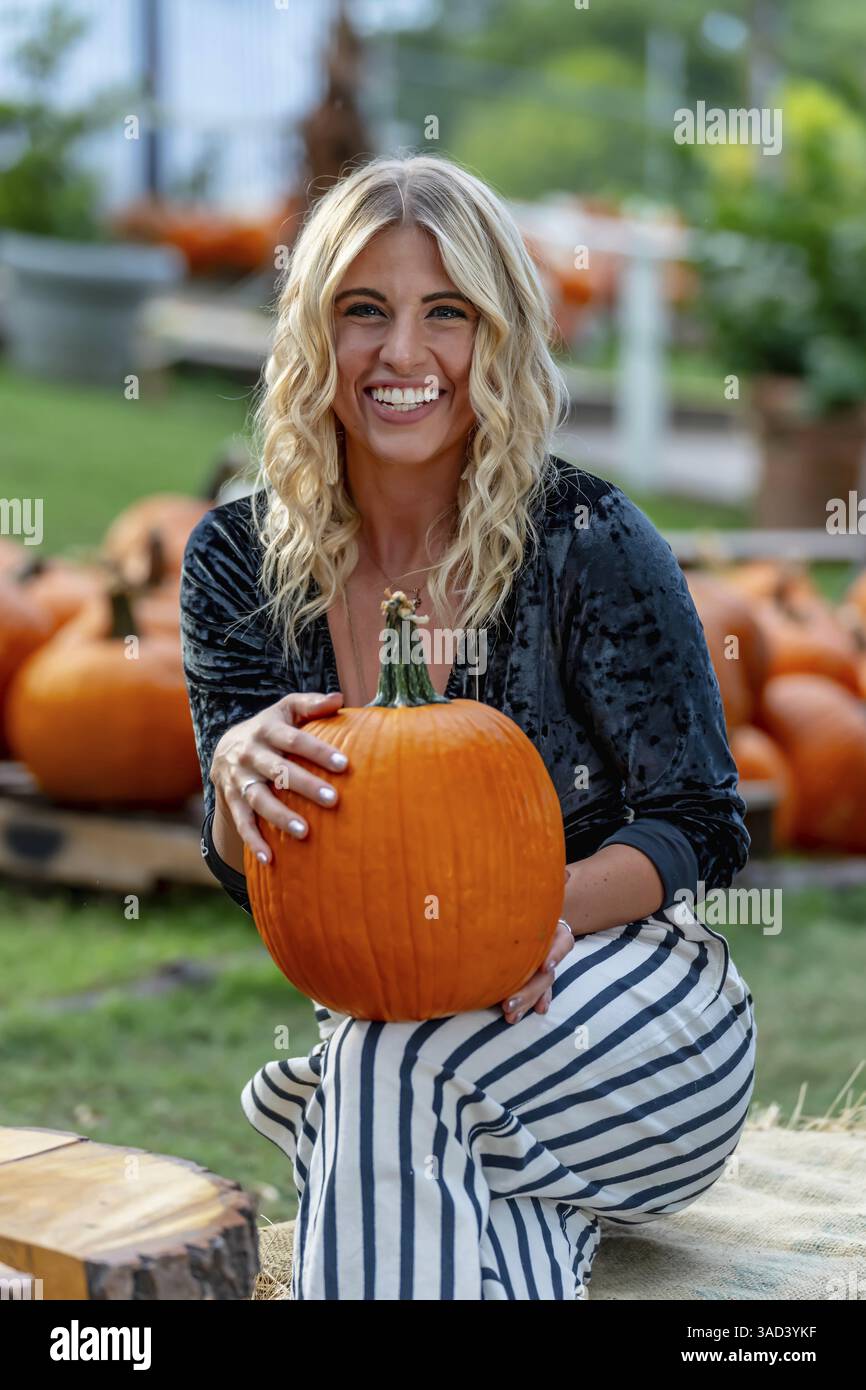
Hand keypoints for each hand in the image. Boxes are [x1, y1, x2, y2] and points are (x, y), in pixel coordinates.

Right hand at [210, 690, 347, 863]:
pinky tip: (271, 861)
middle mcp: (250, 754)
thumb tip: (340, 698)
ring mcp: (239, 779)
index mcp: (268, 730)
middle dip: (305, 786)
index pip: (295, 740)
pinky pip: (242, 823)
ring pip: (259, 800)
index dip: (318, 751)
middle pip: (279, 771)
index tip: (344, 764)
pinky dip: (254, 842)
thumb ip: (311, 704)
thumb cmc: (271, 728)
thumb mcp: (286, 710)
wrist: (225, 749)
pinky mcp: (232, 801)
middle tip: (333, 799)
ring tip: (305, 833)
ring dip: (281, 817)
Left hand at [501, 868, 574, 1024]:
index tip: (545, 965)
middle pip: (547, 972)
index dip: (555, 954)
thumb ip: (549, 882)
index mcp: (555, 927)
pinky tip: (520, 1016)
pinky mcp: (532, 972)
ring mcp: (543, 962)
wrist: (525, 905)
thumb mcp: (534, 888)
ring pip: (540, 985)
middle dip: (530, 989)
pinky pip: (535, 990)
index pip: (563, 941)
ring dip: (526, 1001)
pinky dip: (531, 1001)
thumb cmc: (528, 895)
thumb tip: (563, 872)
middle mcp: (551, 947)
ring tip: (508, 1015)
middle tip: (508, 1004)